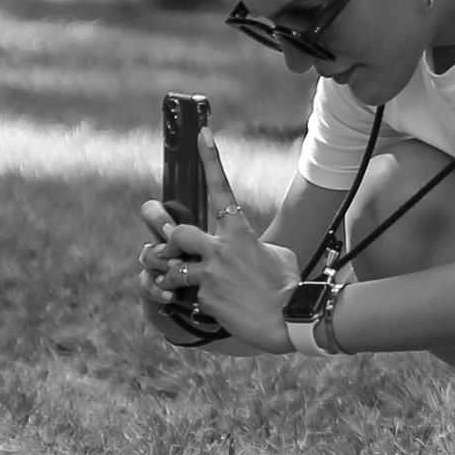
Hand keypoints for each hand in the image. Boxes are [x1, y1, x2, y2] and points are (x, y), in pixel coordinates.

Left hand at [136, 130, 298, 353]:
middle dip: (168, 238)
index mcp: (240, 232)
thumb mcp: (276, 256)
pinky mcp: (204, 297)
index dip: (211, 159)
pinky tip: (206, 306)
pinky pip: (183, 293)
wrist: (285, 320)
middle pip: (177, 232)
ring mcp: (211, 273)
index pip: (222, 188)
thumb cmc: (287, 286)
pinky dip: (186, 299)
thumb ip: (253, 245)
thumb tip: (248, 246)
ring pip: (171, 265)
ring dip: (170, 273)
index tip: (202, 134)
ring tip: (176, 282)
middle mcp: (222, 248)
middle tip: (169, 245)